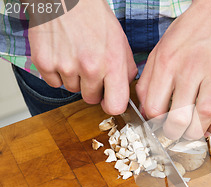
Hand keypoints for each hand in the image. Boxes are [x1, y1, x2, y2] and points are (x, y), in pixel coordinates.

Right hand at [28, 0, 136, 114]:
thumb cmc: (94, 17)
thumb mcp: (120, 41)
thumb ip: (126, 69)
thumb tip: (125, 90)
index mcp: (112, 64)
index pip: (115, 105)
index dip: (112, 104)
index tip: (109, 99)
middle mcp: (89, 68)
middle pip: (91, 99)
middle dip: (92, 88)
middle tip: (90, 68)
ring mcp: (65, 66)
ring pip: (72, 89)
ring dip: (74, 78)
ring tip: (75, 54)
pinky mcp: (44, 63)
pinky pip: (53, 82)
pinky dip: (56, 72)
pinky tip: (62, 53)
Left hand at [136, 0, 210, 139]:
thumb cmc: (188, 33)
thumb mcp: (159, 51)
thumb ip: (149, 81)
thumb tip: (146, 111)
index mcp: (167, 63)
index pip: (155, 106)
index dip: (154, 122)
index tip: (158, 125)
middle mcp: (190, 69)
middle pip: (180, 116)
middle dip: (175, 133)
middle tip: (175, 134)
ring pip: (205, 115)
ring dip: (197, 132)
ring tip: (193, 133)